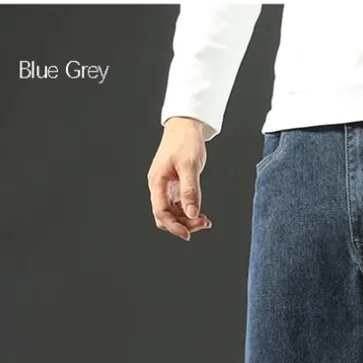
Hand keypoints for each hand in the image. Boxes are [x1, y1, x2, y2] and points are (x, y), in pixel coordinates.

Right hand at [147, 117, 212, 240]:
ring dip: (187, 220)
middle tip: (203, 224)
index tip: (188, 235)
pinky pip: (178, 207)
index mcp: (157, 182)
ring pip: (172, 214)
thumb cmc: (184, 142)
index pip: (160, 212)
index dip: (173, 226)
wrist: (184, 127)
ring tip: (205, 221)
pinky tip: (201, 215)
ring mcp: (166, 188)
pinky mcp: (174, 187)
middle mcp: (159, 188)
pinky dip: (189, 213)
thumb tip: (192, 213)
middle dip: (182, 224)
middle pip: (165, 217)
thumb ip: (190, 191)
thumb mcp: (189, 166)